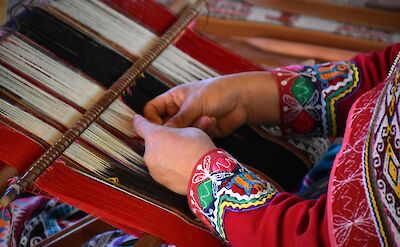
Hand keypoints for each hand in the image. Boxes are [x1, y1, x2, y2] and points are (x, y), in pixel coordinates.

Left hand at [133, 115, 215, 194]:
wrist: (207, 175)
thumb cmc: (199, 149)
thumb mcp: (191, 129)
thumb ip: (178, 127)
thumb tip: (178, 129)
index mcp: (155, 136)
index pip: (139, 125)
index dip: (140, 120)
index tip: (138, 119)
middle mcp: (149, 152)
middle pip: (151, 143)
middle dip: (162, 141)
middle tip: (178, 140)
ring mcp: (153, 169)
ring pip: (157, 157)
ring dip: (165, 154)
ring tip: (183, 155)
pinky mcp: (160, 181)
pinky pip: (162, 170)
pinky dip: (169, 167)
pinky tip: (183, 166)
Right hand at [144, 72, 279, 136]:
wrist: (243, 100)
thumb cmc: (218, 92)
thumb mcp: (195, 103)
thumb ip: (178, 119)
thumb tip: (160, 133)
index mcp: (173, 99)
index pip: (152, 110)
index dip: (152, 120)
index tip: (158, 129)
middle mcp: (179, 111)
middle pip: (164, 126)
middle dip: (172, 130)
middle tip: (179, 134)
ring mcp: (190, 123)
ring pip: (179, 135)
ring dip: (190, 130)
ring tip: (204, 120)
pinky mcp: (200, 132)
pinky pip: (193, 139)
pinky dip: (201, 133)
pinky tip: (212, 122)